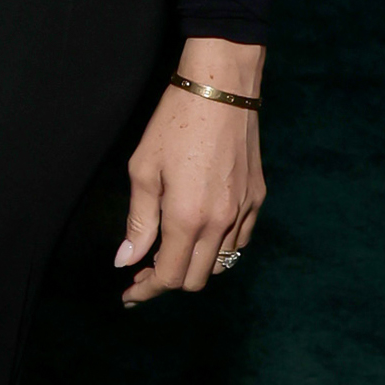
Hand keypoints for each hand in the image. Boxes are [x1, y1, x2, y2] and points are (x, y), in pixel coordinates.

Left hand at [117, 39, 263, 304]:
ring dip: (194, 265)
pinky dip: (218, 247)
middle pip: (196, 279)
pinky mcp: (257, 199)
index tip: (129, 294)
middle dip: (168, 281)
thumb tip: (126, 260)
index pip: (170, 276)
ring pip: (221, 263)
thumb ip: (138, 221)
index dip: (147, 290)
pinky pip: (239, 240)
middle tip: (143, 270)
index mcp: (188, 218)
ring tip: (170, 251)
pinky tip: (199, 233)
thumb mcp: (143, 170)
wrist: (221, 90)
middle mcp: (221, 222)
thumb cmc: (173, 124)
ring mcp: (244, 211)